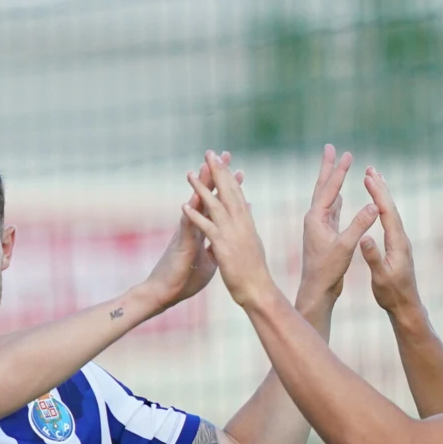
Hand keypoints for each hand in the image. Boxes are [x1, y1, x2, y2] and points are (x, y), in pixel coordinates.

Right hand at [145, 152, 241, 311]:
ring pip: (195, 204)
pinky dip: (191, 212)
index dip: (229, 189)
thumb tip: (223, 242)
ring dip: (201, 185)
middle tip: (225, 155)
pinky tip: (193, 199)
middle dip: (217, 175)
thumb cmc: (185, 278)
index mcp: (203, 230)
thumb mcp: (207, 261)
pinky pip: (186, 225)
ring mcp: (186, 233)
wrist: (165, 293)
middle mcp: (194, 226)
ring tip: (206, 166)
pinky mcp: (181, 244)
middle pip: (208, 196)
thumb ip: (214, 248)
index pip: (218, 204)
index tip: (240, 172)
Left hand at [183, 151, 276, 309]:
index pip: (237, 193)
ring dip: (201, 188)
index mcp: (247, 222)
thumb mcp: (253, 243)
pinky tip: (184, 205)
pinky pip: (206, 227)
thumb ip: (248, 226)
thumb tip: (248, 213)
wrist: (258, 290)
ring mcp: (232, 234)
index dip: (228, 175)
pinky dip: (195, 216)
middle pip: (228, 192)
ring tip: (189, 173)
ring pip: (215, 205)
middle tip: (209, 153)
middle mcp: (241, 223)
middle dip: (218, 171)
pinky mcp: (223, 246)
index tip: (221, 160)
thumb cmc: (255, 271)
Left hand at [297, 144, 379, 310]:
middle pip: (322, 187)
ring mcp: (318, 227)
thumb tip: (374, 205)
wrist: (317, 289)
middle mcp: (314, 219)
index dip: (339, 171)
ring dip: (332, 181)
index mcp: (316, 218)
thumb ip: (360, 225)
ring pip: (326, 198)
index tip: (346, 153)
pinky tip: (339, 196)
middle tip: (331, 148)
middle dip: (328, 167)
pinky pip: (331, 211)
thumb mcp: (346, 246)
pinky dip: (336, 200)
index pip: (329, 189)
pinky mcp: (324, 235)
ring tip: (336, 167)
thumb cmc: (328, 270)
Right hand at [359, 166, 421, 316]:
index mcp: (397, 242)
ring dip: (382, 195)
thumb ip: (373, 257)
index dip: (377, 193)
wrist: (406, 306)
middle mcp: (401, 238)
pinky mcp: (397, 246)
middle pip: (390, 207)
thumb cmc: (392, 293)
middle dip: (380, 187)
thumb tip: (365, 237)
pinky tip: (379, 206)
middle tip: (371, 169)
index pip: (386, 212)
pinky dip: (383, 207)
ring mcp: (400, 242)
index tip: (367, 177)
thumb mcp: (380, 276)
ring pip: (391, 212)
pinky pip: (390, 220)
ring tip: (374, 180)